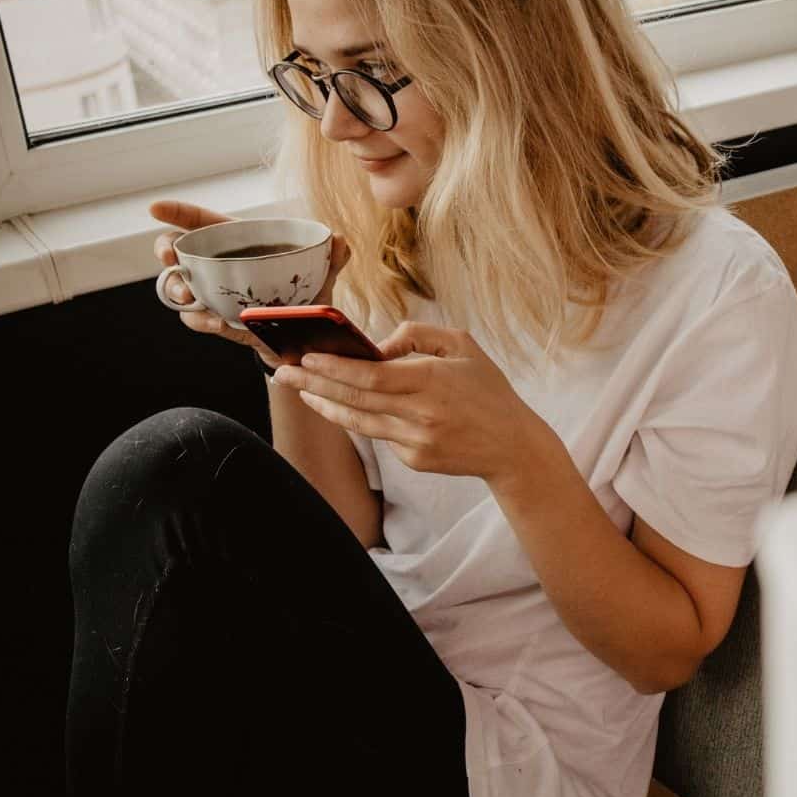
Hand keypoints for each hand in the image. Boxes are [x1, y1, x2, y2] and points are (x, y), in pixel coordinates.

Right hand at [150, 200, 350, 367]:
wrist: (304, 337)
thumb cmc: (306, 293)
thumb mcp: (321, 275)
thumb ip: (331, 257)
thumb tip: (340, 240)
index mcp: (238, 243)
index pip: (202, 222)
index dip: (177, 213)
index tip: (154, 209)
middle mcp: (217, 265)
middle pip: (177, 250)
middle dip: (166, 251)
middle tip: (171, 258)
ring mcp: (212, 293)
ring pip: (179, 286)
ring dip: (178, 290)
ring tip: (191, 297)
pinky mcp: (216, 319)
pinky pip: (198, 319)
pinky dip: (203, 320)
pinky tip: (216, 322)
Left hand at [269, 320, 555, 488]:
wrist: (513, 446)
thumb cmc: (487, 389)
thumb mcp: (462, 346)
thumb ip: (417, 335)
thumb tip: (376, 346)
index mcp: (433, 381)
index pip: (371, 376)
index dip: (335, 367)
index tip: (307, 356)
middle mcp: (421, 414)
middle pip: (355, 398)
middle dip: (314, 383)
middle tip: (284, 373)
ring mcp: (416, 441)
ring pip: (359, 422)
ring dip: (326, 405)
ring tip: (302, 391)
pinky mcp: (415, 460)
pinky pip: (380, 435)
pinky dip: (360, 419)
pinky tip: (342, 406)